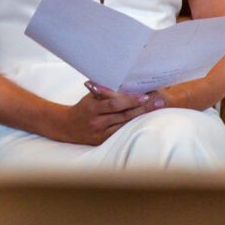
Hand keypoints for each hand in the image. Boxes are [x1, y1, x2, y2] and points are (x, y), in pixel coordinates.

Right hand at [44, 81, 166, 145]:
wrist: (67, 127)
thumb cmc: (82, 108)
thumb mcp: (89, 97)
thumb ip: (104, 92)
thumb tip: (122, 83)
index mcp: (92, 108)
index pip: (115, 104)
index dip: (130, 100)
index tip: (145, 95)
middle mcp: (97, 122)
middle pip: (123, 115)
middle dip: (142, 108)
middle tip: (158, 102)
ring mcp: (100, 133)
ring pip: (124, 125)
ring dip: (141, 117)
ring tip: (155, 109)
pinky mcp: (103, 141)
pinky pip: (120, 133)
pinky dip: (132, 126)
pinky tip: (143, 122)